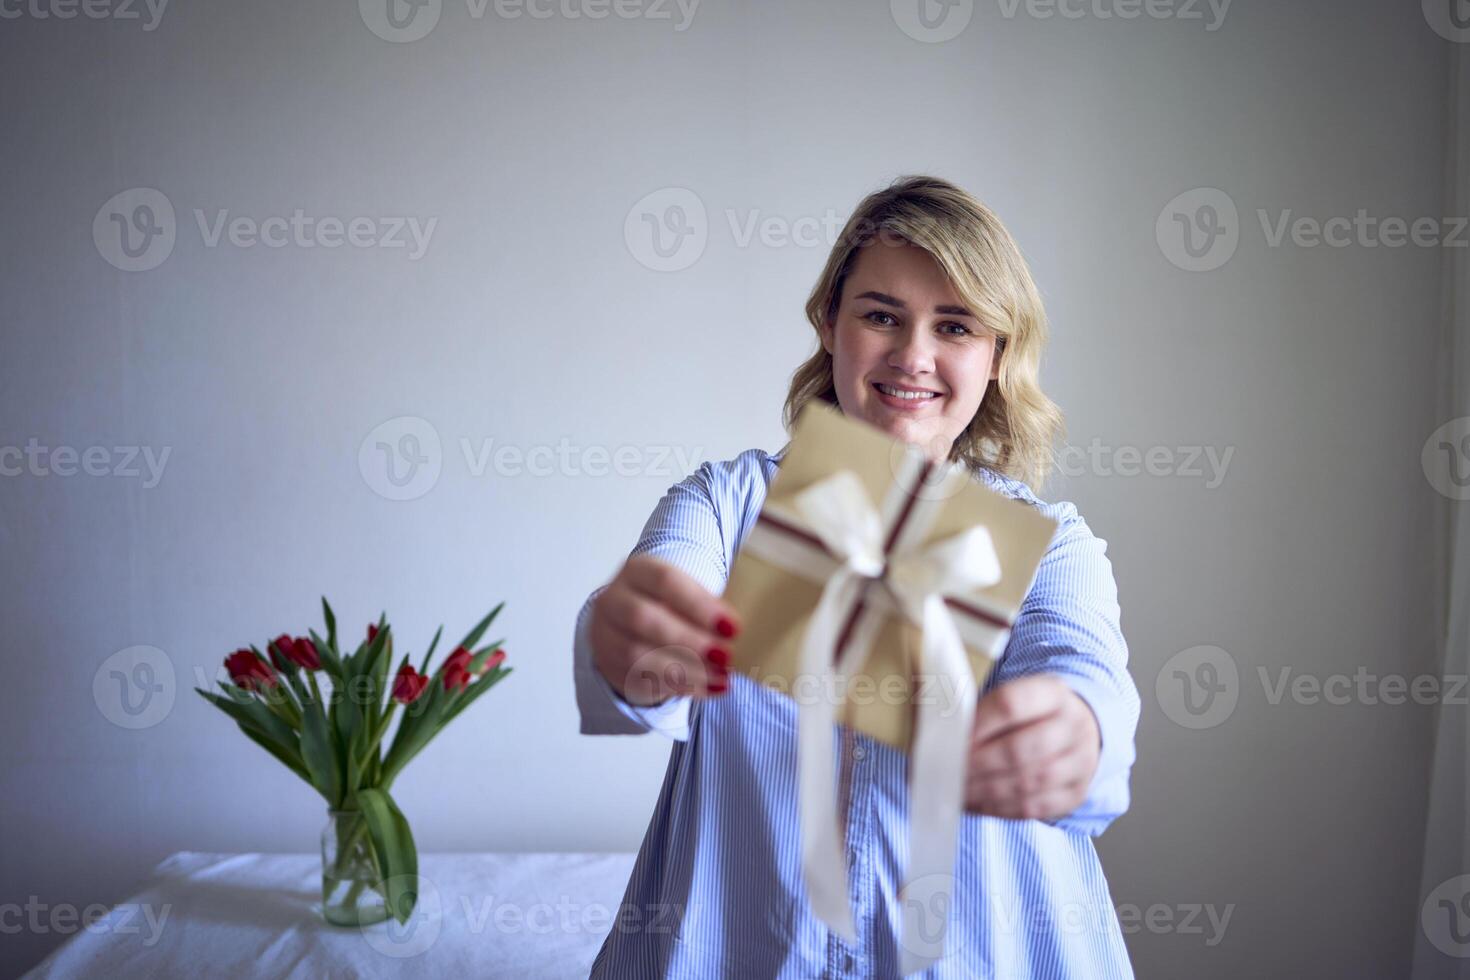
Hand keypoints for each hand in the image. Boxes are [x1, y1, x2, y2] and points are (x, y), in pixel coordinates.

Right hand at [589, 555, 740, 705]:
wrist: (627, 625)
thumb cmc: (667, 606)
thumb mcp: (684, 594)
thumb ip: (706, 607)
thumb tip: (733, 630)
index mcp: (638, 571)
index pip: (665, 581)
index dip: (699, 605)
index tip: (732, 627)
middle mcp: (614, 599)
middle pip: (644, 618)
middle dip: (688, 639)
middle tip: (725, 656)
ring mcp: (606, 633)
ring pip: (637, 654)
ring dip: (684, 668)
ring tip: (720, 677)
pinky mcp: (608, 664)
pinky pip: (639, 678)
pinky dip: (678, 686)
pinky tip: (707, 688)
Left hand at [963, 674, 1100, 820]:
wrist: (1076, 733)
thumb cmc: (1029, 716)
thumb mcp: (1014, 699)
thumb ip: (981, 713)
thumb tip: (942, 734)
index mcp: (1053, 692)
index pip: (1012, 703)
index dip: (978, 723)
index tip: (952, 739)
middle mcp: (1073, 725)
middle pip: (1020, 748)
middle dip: (979, 763)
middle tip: (949, 770)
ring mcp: (1080, 762)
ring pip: (1028, 781)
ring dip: (986, 789)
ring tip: (957, 789)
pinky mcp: (1076, 794)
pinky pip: (1034, 807)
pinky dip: (999, 808)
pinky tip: (976, 803)